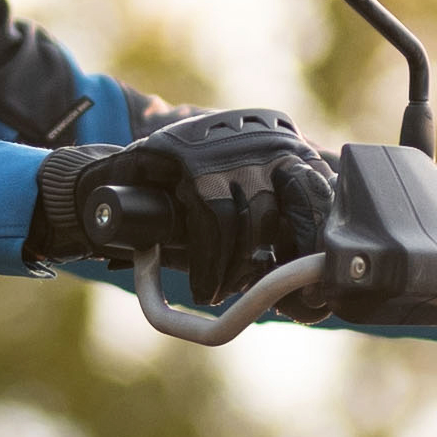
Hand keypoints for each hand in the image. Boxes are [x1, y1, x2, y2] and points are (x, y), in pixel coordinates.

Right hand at [28, 107, 340, 275]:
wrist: (114, 189)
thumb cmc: (185, 211)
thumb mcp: (240, 212)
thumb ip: (281, 227)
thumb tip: (321, 276)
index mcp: (288, 148)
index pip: (322, 194)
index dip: (319, 243)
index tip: (316, 287)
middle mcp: (266, 139)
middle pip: (303, 204)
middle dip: (294, 257)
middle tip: (278, 297)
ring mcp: (230, 145)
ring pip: (256, 221)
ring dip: (240, 271)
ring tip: (223, 292)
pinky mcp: (194, 158)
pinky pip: (216, 223)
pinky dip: (213, 265)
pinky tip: (207, 287)